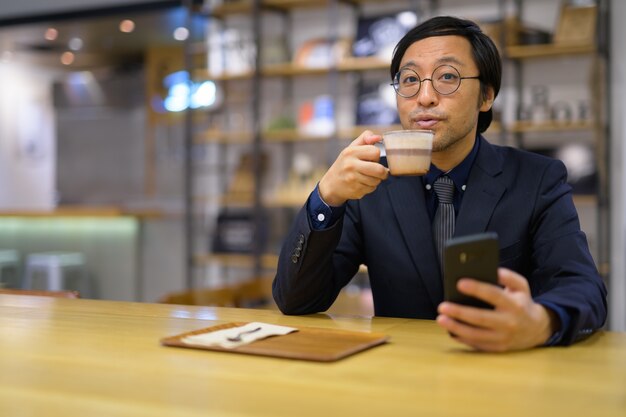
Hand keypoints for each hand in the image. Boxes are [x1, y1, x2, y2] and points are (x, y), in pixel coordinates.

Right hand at [318, 130, 388, 205]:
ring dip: (376, 180)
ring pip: (377, 180)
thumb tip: (378, 137)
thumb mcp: (351, 148)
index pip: (375, 152)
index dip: (376, 156)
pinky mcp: (355, 190)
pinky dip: (370, 187)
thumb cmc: (345, 164)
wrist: (331, 184)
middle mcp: (350, 165)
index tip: (371, 159)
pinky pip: (372, 188)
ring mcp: (352, 179)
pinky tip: (363, 184)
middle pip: (379, 169)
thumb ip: (365, 138)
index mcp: (351, 152)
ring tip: (368, 177)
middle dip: (383, 172)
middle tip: (380, 172)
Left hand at [436, 268, 558, 351]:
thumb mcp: (521, 286)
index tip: (459, 283)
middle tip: (442, 306)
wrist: (536, 329)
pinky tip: (450, 331)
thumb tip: (493, 270)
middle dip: (460, 312)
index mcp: (514, 305)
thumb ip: (508, 276)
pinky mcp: (497, 348)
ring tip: (441, 319)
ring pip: (476, 335)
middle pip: (481, 318)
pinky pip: (477, 344)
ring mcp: (503, 338)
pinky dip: (462, 338)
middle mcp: (509, 323)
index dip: (477, 289)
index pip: (494, 295)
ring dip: (456, 327)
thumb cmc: (522, 303)